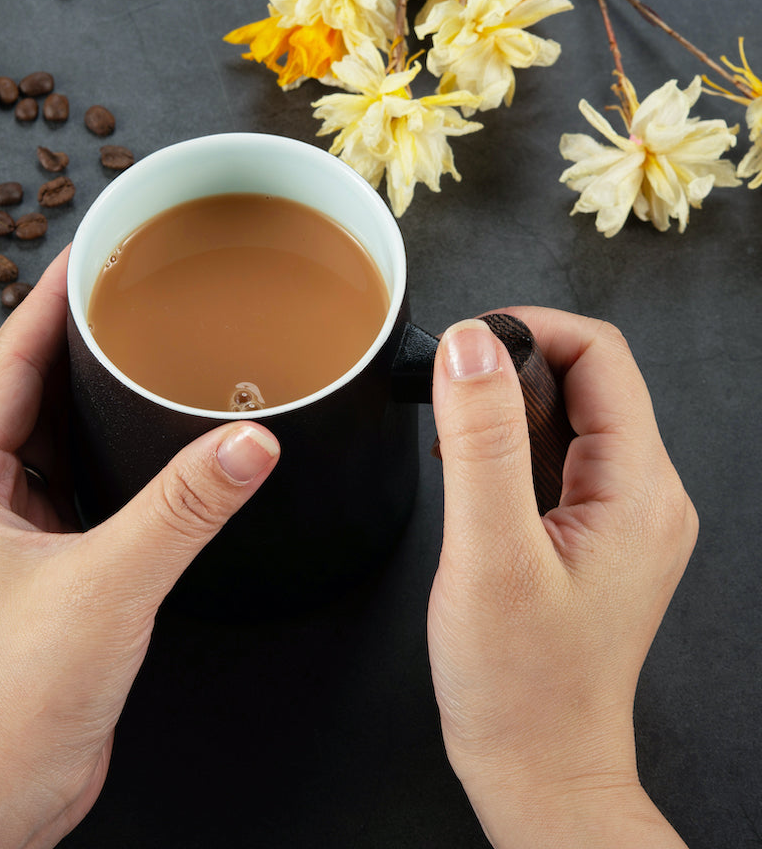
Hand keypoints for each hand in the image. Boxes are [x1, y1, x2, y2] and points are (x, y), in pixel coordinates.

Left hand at [0, 245, 279, 848]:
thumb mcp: (109, 584)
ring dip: (87, 395)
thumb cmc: (19, 698)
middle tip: (124, 293)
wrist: (4, 787)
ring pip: (48, 437)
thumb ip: (184, 508)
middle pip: (24, 392)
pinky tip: (142, 439)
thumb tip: (247, 442)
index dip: (43, 304)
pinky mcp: (38, 561)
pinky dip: (102, 449)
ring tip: (138, 351)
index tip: (85, 255)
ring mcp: (5, 533)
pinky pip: (69, 479)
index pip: (3, 365)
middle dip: (72, 340)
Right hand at [427, 309, 695, 848]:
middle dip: (513, 365)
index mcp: (637, 489)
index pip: (600, 355)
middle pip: (589, 378)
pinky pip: (558, 456)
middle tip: (448, 393)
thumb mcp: (488, 554)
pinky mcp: (595, 533)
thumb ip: (479, 440)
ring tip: (454, 444)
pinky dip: (509, 446)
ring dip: (506, 408)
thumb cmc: (519, 684)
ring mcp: (624, 515)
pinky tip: (471, 476)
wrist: (539, 764)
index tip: (464, 344)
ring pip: (569, 415)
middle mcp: (645, 494)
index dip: (529, 328)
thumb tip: (470, 344)